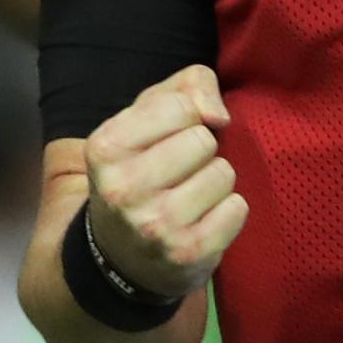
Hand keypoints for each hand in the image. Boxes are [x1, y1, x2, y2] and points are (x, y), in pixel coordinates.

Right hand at [82, 65, 246, 300]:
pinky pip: (237, 209)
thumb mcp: (148, 116)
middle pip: (203, 140)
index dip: (185, 118)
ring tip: (189, 196)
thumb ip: (189, 85)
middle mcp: (123, 189)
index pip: (179, 105)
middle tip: (179, 172)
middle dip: (200, 151)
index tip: (167, 138)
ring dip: (214, 182)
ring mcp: (155, 226)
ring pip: (223, 174)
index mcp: (105, 148)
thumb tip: (219, 116)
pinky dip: (228, 211)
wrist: (123, 256)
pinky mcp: (187, 253)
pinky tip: (203, 220)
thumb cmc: (142, 169)